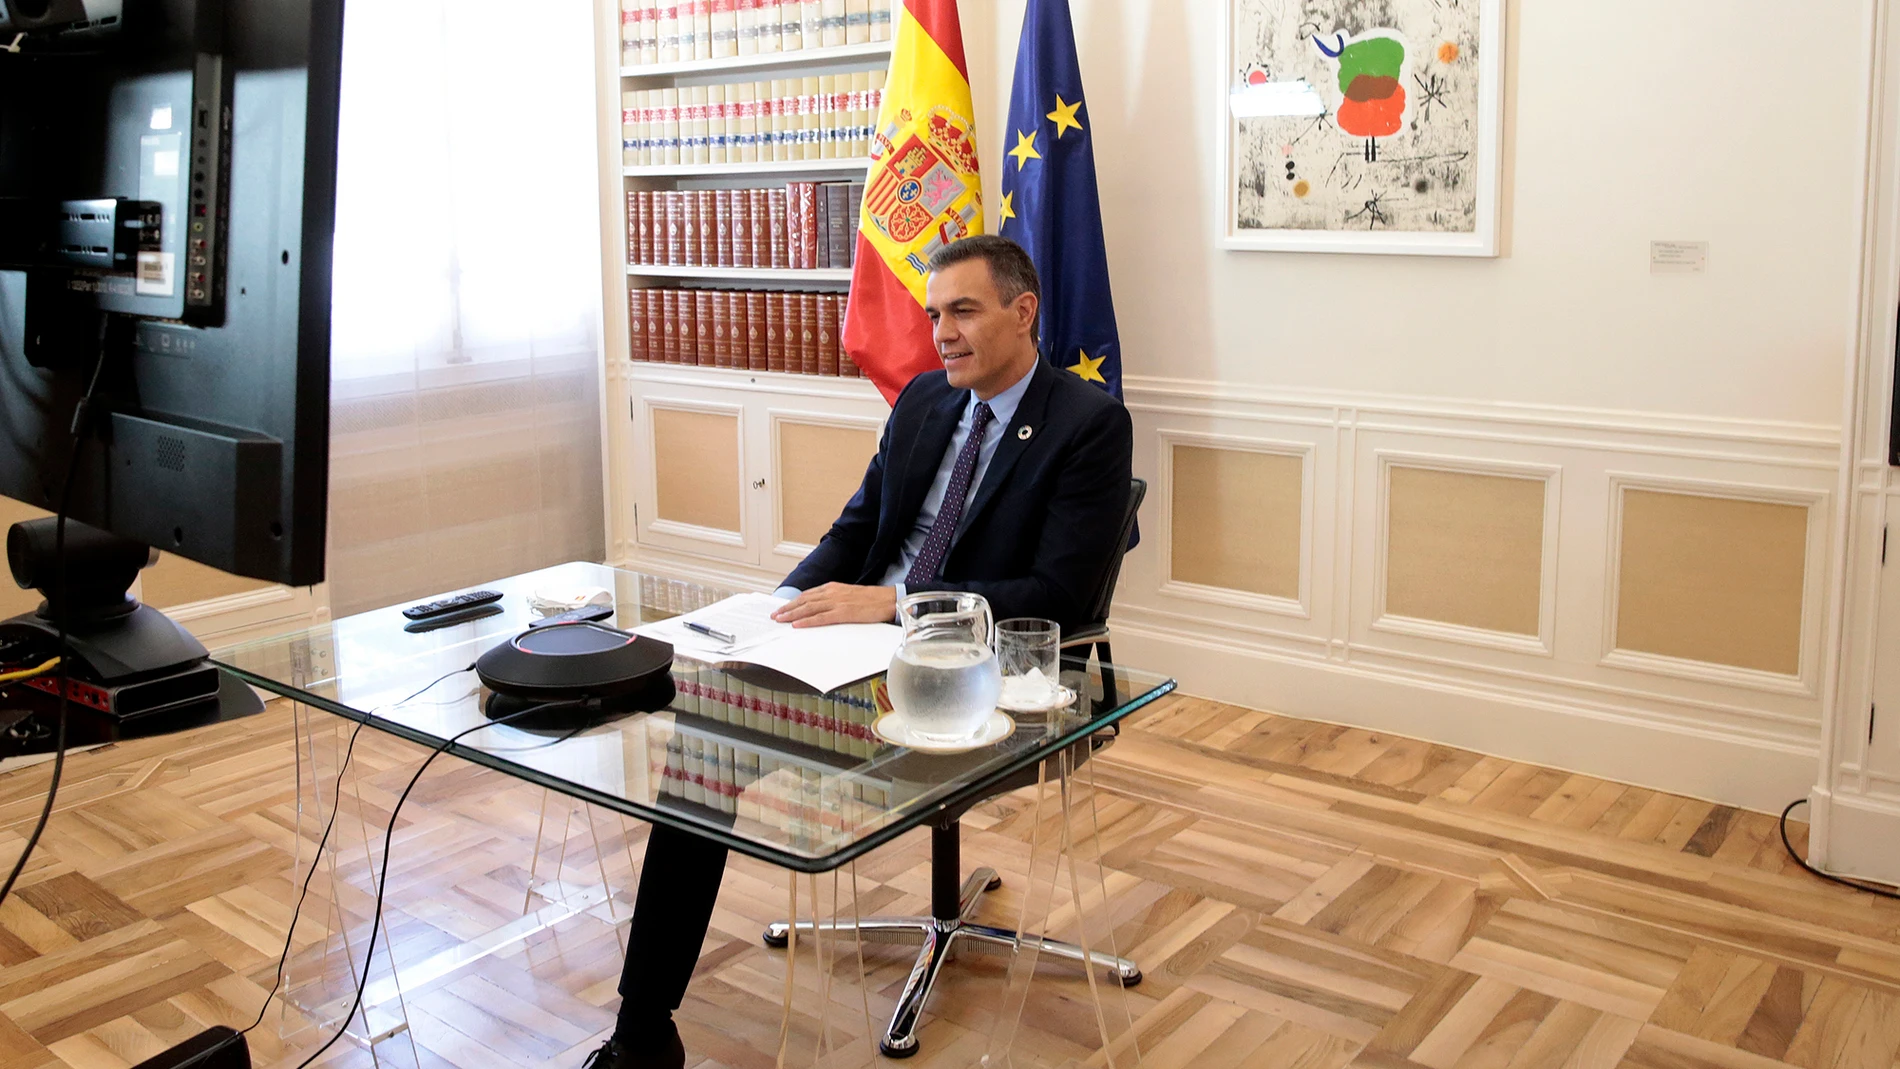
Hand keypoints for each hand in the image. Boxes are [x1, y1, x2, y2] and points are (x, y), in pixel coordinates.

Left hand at [771, 584, 897, 627]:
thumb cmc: (871, 600)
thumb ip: (833, 600)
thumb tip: (819, 608)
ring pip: (809, 608)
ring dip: (792, 614)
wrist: (888, 600)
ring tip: (780, 620)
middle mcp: (832, 593)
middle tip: (775, 615)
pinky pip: (821, 618)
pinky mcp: (843, 613)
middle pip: (804, 600)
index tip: (782, 608)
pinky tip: (798, 625)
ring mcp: (837, 602)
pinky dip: (807, 621)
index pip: (807, 595)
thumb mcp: (848, 595)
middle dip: (787, 608)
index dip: (792, 602)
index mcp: (832, 588)